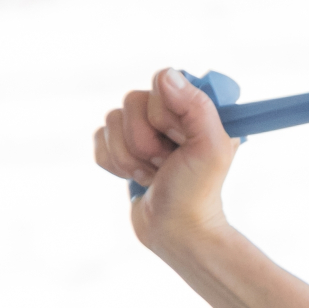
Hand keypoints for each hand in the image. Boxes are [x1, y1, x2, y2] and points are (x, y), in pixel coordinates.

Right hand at [92, 67, 238, 256]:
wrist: (177, 232)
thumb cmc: (198, 192)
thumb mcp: (210, 147)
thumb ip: (196, 106)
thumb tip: (165, 75)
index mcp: (196, 108)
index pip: (161, 82)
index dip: (164, 115)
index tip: (181, 141)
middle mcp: (169, 114)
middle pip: (130, 101)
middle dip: (145, 141)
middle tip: (168, 163)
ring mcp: (143, 131)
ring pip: (110, 121)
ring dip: (130, 156)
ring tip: (154, 174)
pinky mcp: (121, 149)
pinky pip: (98, 139)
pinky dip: (114, 163)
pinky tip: (137, 177)